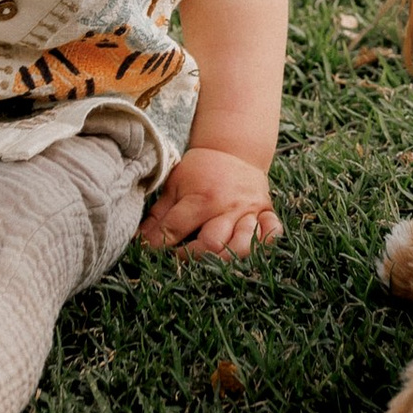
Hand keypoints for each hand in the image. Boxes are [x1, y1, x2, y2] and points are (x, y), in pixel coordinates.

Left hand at [140, 144, 280, 257]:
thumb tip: (139, 239)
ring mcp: (251, 211)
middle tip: (179, 260)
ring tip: (211, 262)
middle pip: (212, 243)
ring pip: (244, 245)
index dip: (158, 244)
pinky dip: (264, 245)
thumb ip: (159, 214)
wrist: (234, 150)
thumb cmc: (200, 171)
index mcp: (202, 197)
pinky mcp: (267, 212)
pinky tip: (250, 252)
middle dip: (192, 257)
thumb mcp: (175, 185)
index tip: (149, 253)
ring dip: (226, 259)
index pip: (175, 229)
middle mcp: (229, 206)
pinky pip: (273, 232)